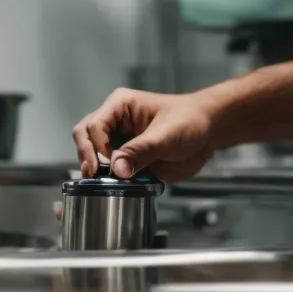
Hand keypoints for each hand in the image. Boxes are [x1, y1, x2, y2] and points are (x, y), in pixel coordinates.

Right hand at [72, 89, 217, 182]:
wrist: (207, 133)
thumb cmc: (190, 121)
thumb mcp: (166, 135)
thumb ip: (141, 151)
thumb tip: (117, 169)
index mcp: (120, 105)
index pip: (94, 125)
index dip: (96, 146)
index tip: (106, 163)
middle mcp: (114, 122)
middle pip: (85, 137)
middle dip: (87, 156)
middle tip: (93, 175)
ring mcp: (118, 141)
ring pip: (92, 155)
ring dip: (96, 169)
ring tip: (102, 182)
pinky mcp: (127, 159)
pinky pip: (109, 170)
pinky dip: (107, 179)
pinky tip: (112, 186)